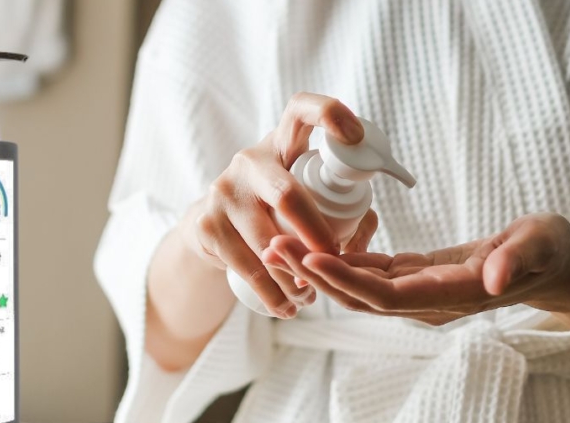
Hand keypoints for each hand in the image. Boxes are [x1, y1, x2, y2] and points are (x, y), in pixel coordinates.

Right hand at [179, 92, 378, 318]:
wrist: (213, 227)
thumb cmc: (277, 207)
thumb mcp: (306, 193)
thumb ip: (347, 207)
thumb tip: (362, 235)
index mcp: (282, 143)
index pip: (301, 110)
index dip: (329, 114)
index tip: (355, 137)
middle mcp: (250, 161)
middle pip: (288, 194)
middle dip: (315, 234)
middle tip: (334, 261)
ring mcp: (223, 191)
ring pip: (267, 241)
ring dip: (295, 276)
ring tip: (311, 297)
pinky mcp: (206, 225)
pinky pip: (246, 265)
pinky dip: (271, 292)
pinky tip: (285, 307)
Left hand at [262, 213, 569, 324]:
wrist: (553, 267)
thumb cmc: (549, 250)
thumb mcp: (542, 243)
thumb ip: (520, 258)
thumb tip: (496, 279)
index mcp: (452, 293)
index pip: (388, 294)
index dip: (348, 279)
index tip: (312, 256)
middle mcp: (428, 300)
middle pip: (361, 295)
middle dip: (317, 273)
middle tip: (275, 245)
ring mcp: (419, 292)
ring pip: (359, 287)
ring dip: (319, 268)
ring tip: (279, 243)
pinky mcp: (415, 277)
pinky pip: (369, 274)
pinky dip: (340, 261)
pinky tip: (312, 243)